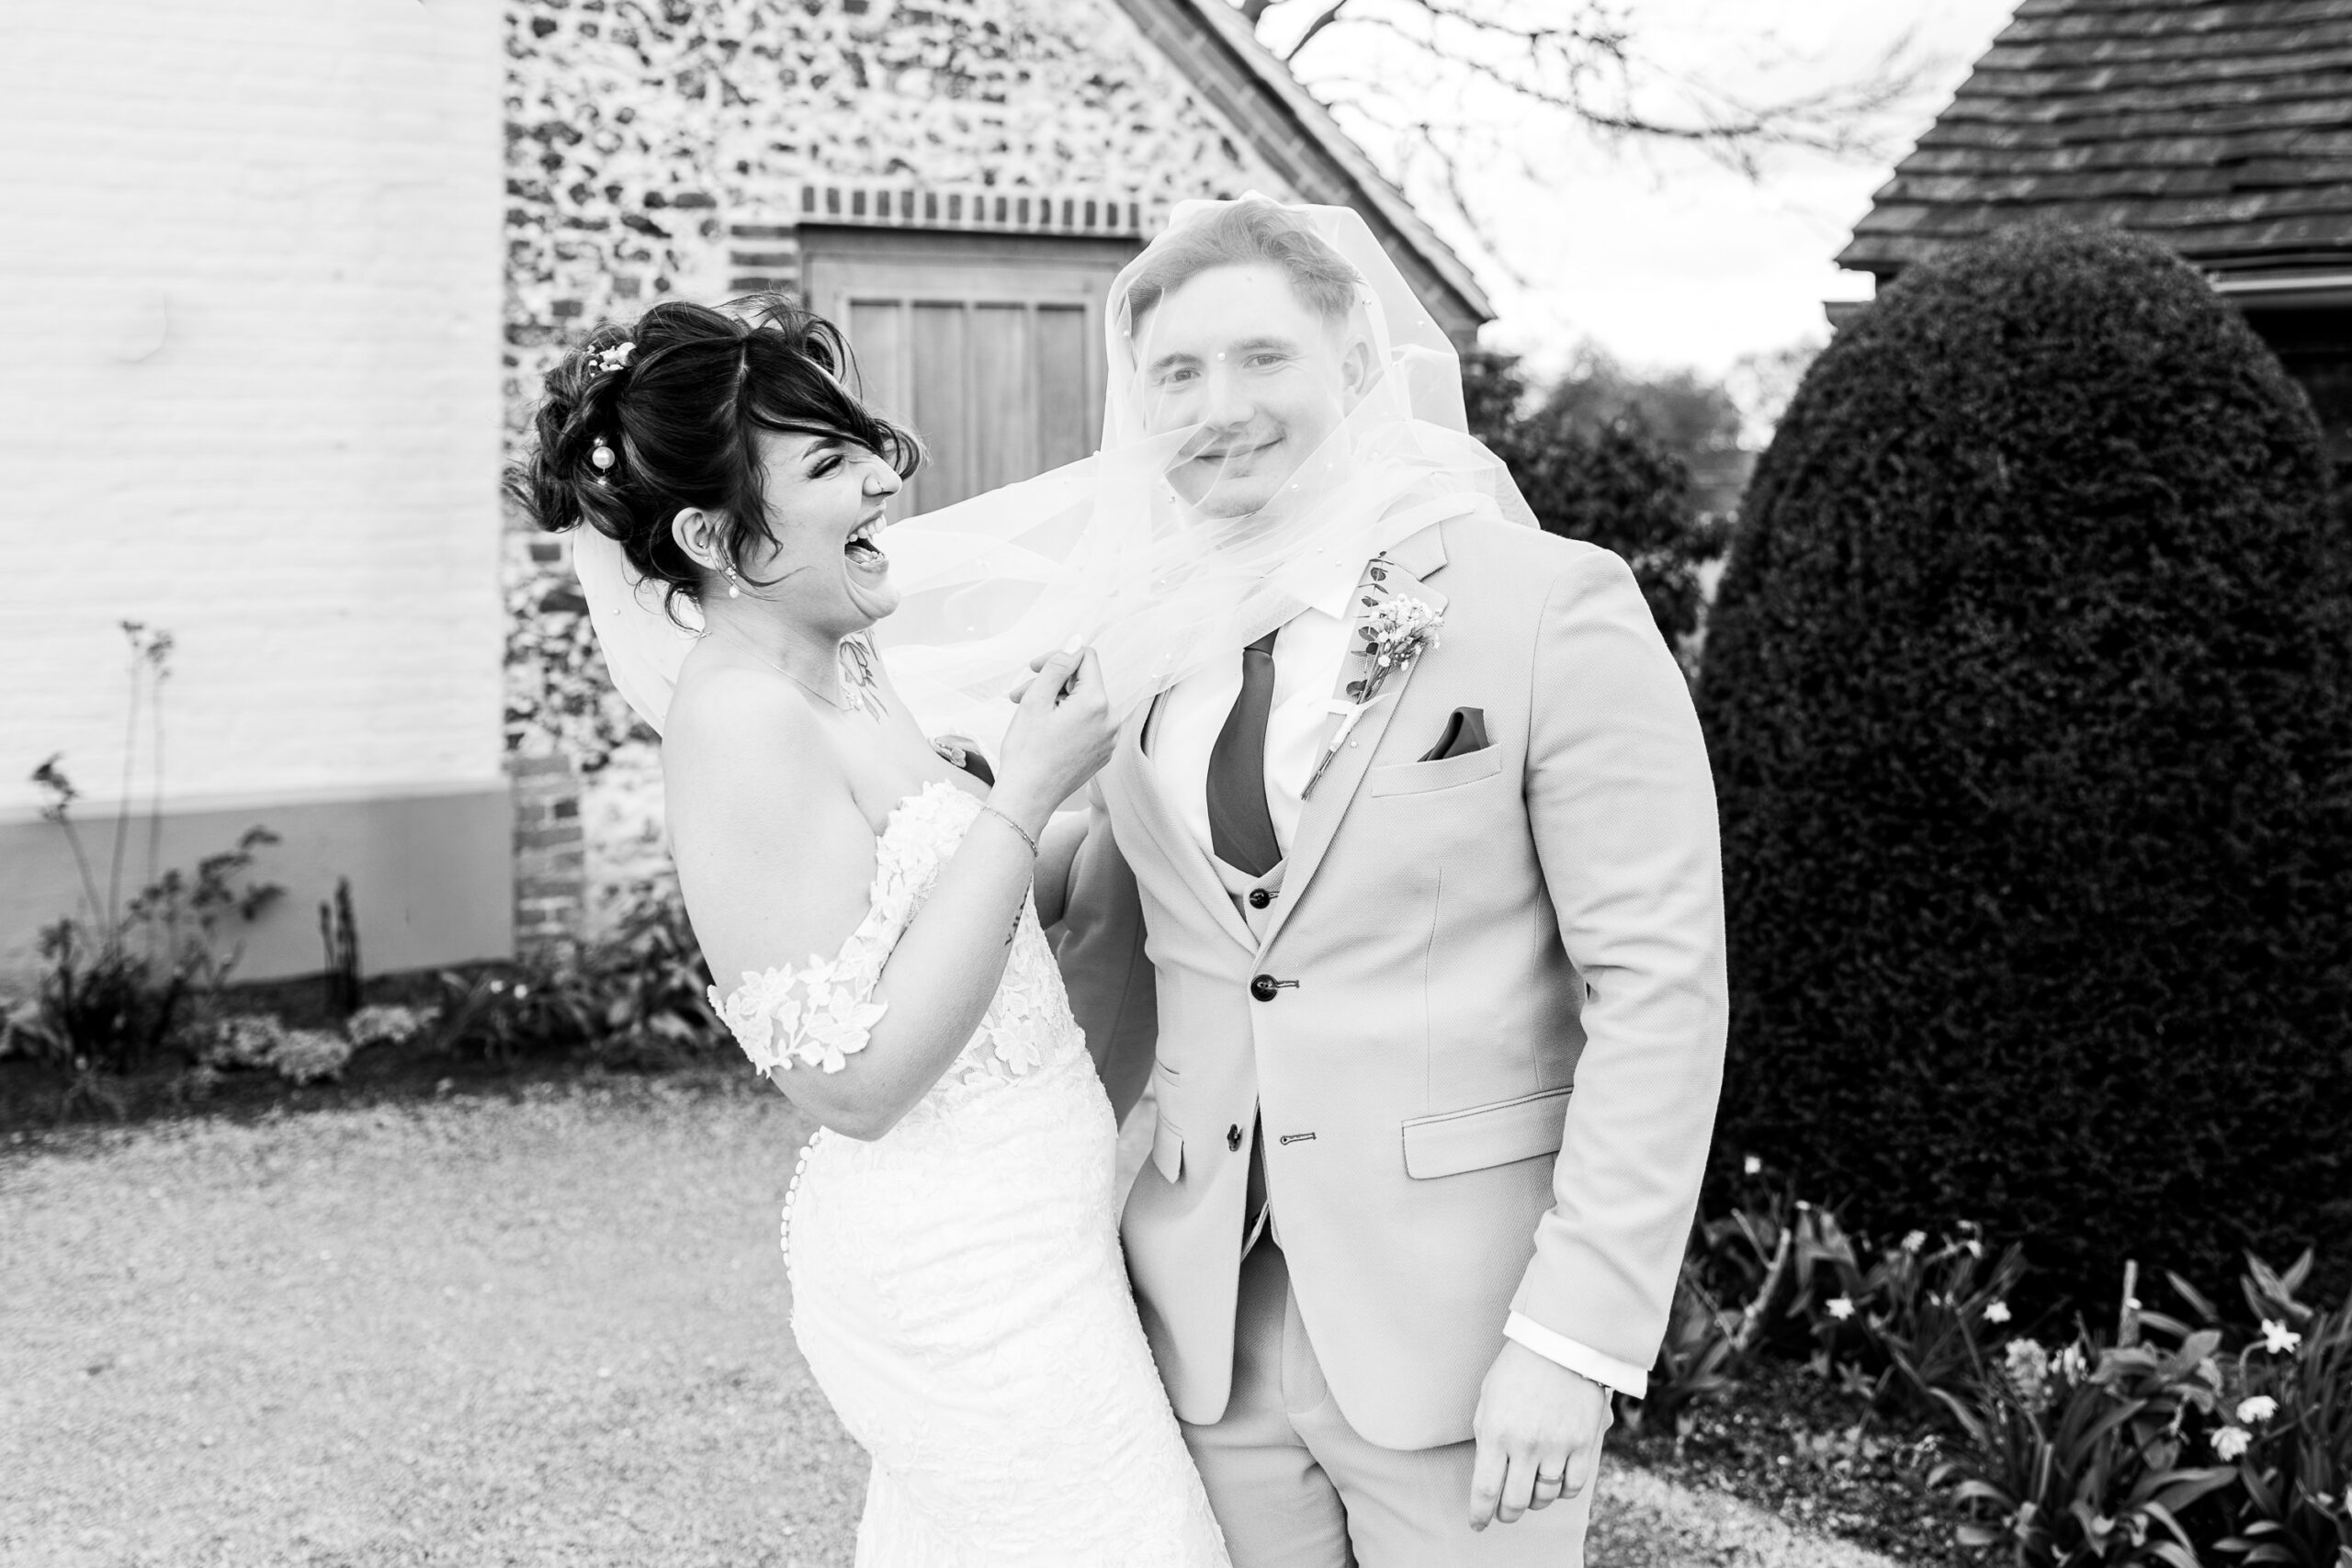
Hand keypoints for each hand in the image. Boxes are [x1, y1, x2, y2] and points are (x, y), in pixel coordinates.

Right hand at [992, 647, 1113, 834]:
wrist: (1028, 797)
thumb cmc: (1027, 752)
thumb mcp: (1036, 699)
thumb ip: (1058, 666)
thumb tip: (1075, 642)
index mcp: (1097, 703)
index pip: (1085, 658)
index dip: (1058, 658)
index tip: (1034, 669)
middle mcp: (1111, 720)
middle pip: (1083, 682)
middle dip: (1052, 683)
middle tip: (1020, 695)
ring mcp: (1109, 739)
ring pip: (1084, 704)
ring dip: (1057, 702)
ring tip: (1029, 715)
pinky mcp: (1103, 753)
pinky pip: (1088, 724)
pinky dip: (1067, 721)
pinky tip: (1044, 732)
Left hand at [1467, 1340, 1611, 1530]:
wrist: (1561, 1343)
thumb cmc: (1518, 1367)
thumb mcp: (1489, 1399)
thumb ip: (1487, 1436)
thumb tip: (1488, 1472)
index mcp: (1496, 1432)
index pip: (1485, 1490)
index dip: (1480, 1514)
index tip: (1478, 1523)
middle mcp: (1525, 1445)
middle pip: (1515, 1502)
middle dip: (1506, 1514)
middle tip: (1504, 1512)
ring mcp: (1557, 1446)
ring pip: (1544, 1497)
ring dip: (1534, 1501)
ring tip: (1530, 1491)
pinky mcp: (1583, 1444)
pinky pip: (1573, 1486)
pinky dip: (1562, 1491)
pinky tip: (1555, 1482)